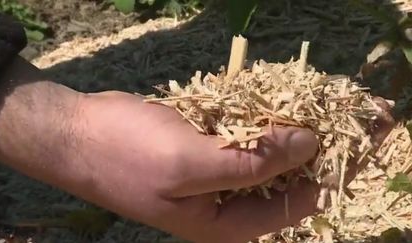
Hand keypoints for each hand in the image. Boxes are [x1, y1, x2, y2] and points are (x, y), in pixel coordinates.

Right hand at [74, 91, 319, 242]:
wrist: (76, 133)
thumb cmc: (128, 154)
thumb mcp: (192, 163)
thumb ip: (252, 162)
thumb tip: (309, 146)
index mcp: (221, 221)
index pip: (288, 209)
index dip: (318, 182)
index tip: (341, 150)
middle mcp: (219, 200)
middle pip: (274, 180)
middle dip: (299, 153)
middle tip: (321, 118)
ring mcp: (208, 171)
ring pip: (256, 153)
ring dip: (274, 131)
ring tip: (296, 106)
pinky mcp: (197, 144)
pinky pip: (234, 134)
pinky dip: (249, 118)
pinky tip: (261, 101)